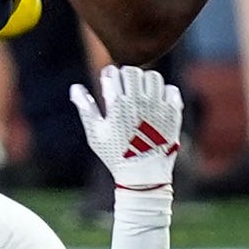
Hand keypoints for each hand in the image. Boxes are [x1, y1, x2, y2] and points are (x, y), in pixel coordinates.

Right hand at [71, 64, 183, 189]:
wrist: (143, 177)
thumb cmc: (115, 155)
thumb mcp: (95, 134)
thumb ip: (85, 108)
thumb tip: (75, 87)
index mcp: (118, 105)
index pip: (114, 73)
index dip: (109, 75)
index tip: (108, 83)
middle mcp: (139, 103)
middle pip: (134, 71)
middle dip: (126, 75)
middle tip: (124, 86)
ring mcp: (158, 108)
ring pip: (154, 77)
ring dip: (145, 81)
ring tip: (140, 92)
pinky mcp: (173, 115)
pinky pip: (171, 90)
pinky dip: (163, 92)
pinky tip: (156, 101)